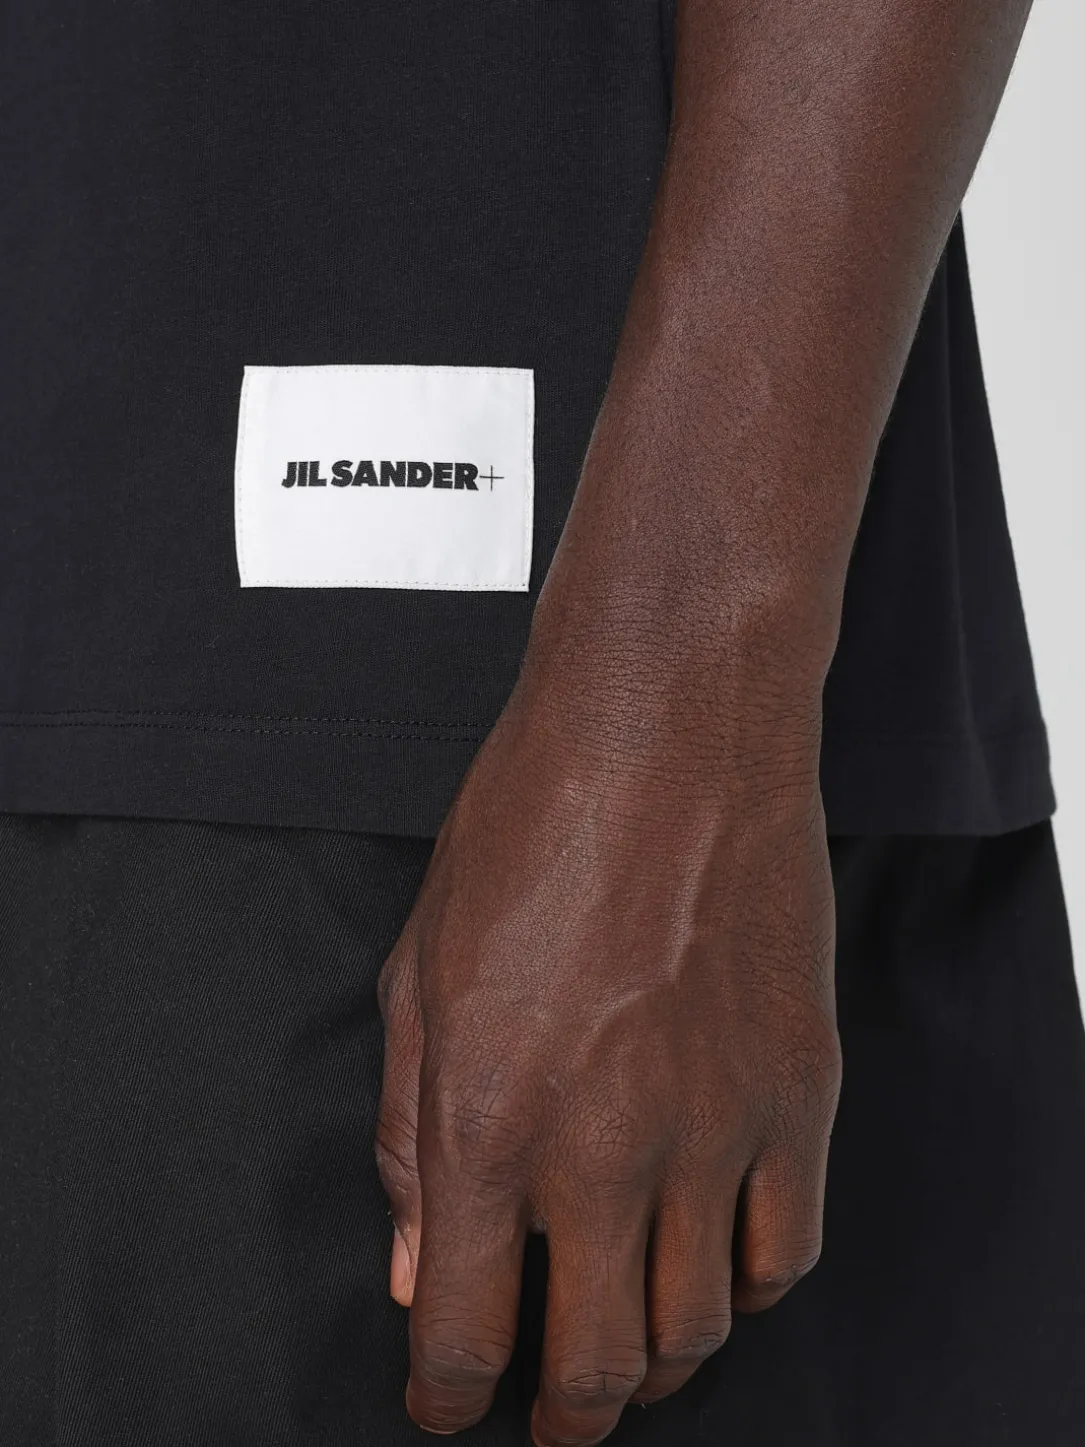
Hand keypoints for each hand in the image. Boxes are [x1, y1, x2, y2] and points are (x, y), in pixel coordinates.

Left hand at [375, 648, 840, 1445]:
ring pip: (699, 1330)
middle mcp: (604, 1148)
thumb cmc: (529, 826)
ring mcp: (717, 1126)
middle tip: (550, 1415)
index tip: (448, 1407)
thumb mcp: (419, 970)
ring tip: (629, 1347)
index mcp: (485, 1118)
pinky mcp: (800, 1091)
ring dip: (656, 1364)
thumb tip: (421, 1267)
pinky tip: (713, 1264)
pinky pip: (788, 1251)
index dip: (449, 1399)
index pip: (465, 1333)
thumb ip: (408, 1136)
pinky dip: (746, 1288)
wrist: (670, 729)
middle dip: (563, 1417)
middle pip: (596, 1366)